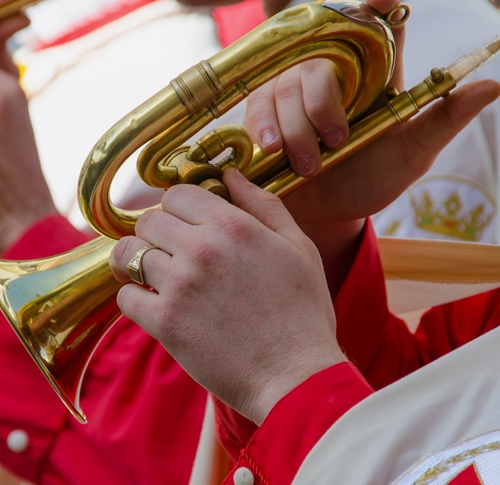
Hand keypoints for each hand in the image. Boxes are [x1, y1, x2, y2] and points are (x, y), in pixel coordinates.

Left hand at [109, 168, 346, 424]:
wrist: (296, 377)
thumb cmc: (302, 313)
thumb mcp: (298, 247)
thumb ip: (262, 204)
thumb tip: (229, 174)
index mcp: (233, 226)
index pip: (177, 194)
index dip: (177, 208)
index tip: (182, 226)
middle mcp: (201, 248)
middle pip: (147, 220)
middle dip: (155, 234)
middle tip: (168, 254)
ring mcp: (179, 285)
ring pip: (129, 254)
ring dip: (138, 264)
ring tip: (154, 277)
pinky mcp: (164, 322)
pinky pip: (125, 296)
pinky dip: (134, 299)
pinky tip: (153, 305)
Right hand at [244, 0, 499, 292]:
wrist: (324, 216)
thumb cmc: (369, 182)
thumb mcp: (411, 155)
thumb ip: (442, 120)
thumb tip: (492, 86)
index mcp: (374, 79)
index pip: (379, 26)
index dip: (378, 3)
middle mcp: (332, 78)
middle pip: (322, 62)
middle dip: (324, 105)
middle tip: (336, 144)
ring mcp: (295, 94)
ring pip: (287, 86)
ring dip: (296, 128)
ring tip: (310, 165)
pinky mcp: (265, 113)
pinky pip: (259, 106)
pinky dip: (265, 128)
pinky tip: (273, 150)